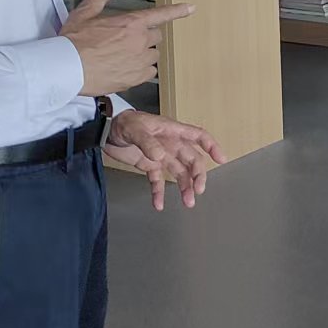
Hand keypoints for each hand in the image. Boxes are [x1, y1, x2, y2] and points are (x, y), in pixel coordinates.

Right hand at [63, 0, 195, 97]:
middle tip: (127, 41)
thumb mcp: (84, 14)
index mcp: (131, 23)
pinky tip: (126, 69)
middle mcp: (139, 41)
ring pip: (153, 56)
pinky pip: (149, 73)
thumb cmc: (73, 43)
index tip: (190, 8)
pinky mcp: (135, 78)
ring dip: (143, 55)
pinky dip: (141, 71)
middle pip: (156, 37)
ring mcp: (139, 61)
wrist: (67, 69)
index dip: (177, 10)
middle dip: (145, 37)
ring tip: (122, 57)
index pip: (160, 14)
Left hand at [103, 110, 227, 210]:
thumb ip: (147, 142)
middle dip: (198, 176)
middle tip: (198, 190)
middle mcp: (171, 144)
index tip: (221, 159)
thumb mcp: (135, 129)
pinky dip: (159, 193)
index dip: (211, 146)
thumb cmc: (124, 123)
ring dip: (185, 187)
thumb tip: (161, 156)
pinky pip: (158, 182)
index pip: (198, 136)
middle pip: (192, 160)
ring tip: (188, 202)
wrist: (106, 131)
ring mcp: (162, 156)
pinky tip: (159, 204)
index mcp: (172, 131)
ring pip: (180, 173)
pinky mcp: (150, 166)